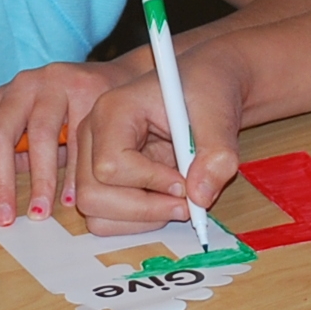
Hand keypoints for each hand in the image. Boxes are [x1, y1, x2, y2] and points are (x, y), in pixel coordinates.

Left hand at [0, 60, 122, 224]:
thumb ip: (17, 156)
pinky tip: (72, 196)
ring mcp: (53, 83)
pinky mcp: (86, 87)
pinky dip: (73, 171)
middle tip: (6, 218)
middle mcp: (21, 86)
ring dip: (39, 180)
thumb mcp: (35, 132)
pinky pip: (77, 135)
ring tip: (41, 212)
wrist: (118, 83)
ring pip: (39, 134)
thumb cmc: (69, 116)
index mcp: (1, 99)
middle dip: (0, 181)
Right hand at [74, 48, 245, 234]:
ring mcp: (91, 157)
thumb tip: (200, 196)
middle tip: (185, 204)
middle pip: (93, 194)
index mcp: (113, 109)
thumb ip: (217, 152)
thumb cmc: (206, 90)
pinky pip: (103, 217)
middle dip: (143, 209)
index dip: (151, 182)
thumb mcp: (219, 113)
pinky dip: (135, 221)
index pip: (111, 165)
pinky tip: (163, 202)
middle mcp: (92, 133)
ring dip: (140, 219)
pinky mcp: (100, 176)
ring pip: (94, 212)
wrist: (205, 88)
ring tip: (176, 202)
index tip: (185, 181)